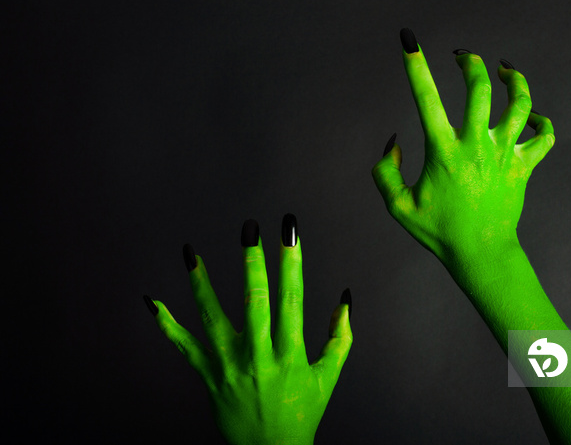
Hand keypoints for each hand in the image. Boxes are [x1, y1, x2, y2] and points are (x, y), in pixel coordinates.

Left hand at [144, 215, 351, 444]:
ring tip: (190, 252)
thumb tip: (344, 299)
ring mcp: (229, 368)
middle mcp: (259, 358)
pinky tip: (153, 302)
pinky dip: (167, 325)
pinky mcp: (208, 377)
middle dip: (251, 262)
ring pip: (212, 319)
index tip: (289, 231)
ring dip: (199, 284)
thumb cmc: (302, 414)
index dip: (291, 262)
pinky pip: (184, 348)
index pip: (292, 299)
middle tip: (249, 229)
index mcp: (291, 355)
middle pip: (254, 303)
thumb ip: (340, 338)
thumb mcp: (328, 378)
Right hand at [372, 29, 553, 263]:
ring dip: (515, 80)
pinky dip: (541, 121)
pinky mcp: (523, 166)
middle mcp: (476, 146)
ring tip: (506, 70)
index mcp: (443, 152)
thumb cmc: (438, 232)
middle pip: (481, 88)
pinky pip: (544, 136)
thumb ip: (384, 172)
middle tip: (463, 56)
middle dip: (470, 64)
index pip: (426, 99)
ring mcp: (504, 154)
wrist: (481, 254)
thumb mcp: (398, 206)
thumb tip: (392, 143)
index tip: (409, 43)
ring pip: (520, 103)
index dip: (415, 66)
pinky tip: (531, 116)